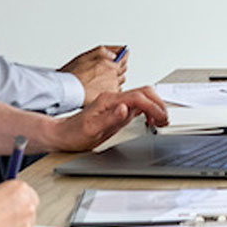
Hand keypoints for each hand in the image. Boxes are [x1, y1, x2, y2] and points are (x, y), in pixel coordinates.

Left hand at [46, 86, 168, 152]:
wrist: (62, 134)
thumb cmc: (74, 133)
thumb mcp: (91, 130)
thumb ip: (110, 119)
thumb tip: (126, 109)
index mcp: (109, 101)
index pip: (138, 97)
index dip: (152, 107)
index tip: (160, 118)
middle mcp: (114, 98)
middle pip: (144, 92)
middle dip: (158, 104)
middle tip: (165, 119)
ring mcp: (117, 102)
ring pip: (144, 96)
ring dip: (156, 106)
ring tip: (161, 120)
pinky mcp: (118, 108)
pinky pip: (139, 104)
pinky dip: (149, 109)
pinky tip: (150, 119)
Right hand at [59, 46, 124, 98]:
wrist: (65, 91)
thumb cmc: (72, 74)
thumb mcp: (87, 55)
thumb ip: (104, 51)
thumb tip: (115, 53)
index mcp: (110, 65)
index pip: (124, 58)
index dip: (123, 56)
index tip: (123, 54)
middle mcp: (114, 77)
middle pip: (123, 70)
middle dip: (118, 67)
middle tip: (109, 67)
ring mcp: (112, 88)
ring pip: (120, 81)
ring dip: (115, 78)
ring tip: (102, 79)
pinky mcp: (108, 97)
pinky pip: (116, 91)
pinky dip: (112, 88)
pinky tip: (101, 87)